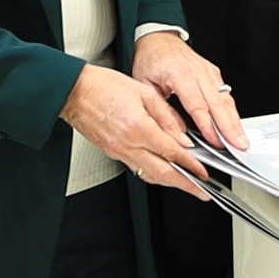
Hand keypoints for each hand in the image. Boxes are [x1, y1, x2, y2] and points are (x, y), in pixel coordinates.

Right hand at [59, 64, 209, 201]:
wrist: (74, 91)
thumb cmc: (104, 86)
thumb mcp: (144, 93)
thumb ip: (167, 117)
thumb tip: (183, 137)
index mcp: (138, 127)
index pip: (172, 152)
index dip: (191, 164)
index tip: (204, 171)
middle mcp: (127, 144)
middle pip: (162, 173)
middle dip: (185, 185)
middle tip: (202, 191)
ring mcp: (118, 151)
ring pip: (149, 175)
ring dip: (170, 183)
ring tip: (187, 186)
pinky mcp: (112, 152)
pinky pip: (137, 168)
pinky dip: (154, 174)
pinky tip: (164, 172)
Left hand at [131, 30, 247, 149]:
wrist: (158, 38)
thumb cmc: (150, 60)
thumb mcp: (145, 86)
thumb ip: (161, 110)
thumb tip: (176, 134)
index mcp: (179, 74)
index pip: (197, 105)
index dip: (208, 126)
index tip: (215, 142)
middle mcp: (198, 72)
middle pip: (218, 104)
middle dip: (230, 127)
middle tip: (239, 145)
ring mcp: (208, 71)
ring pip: (225, 99)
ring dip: (235, 121)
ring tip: (241, 139)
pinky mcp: (213, 73)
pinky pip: (225, 93)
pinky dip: (232, 110)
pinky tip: (235, 124)